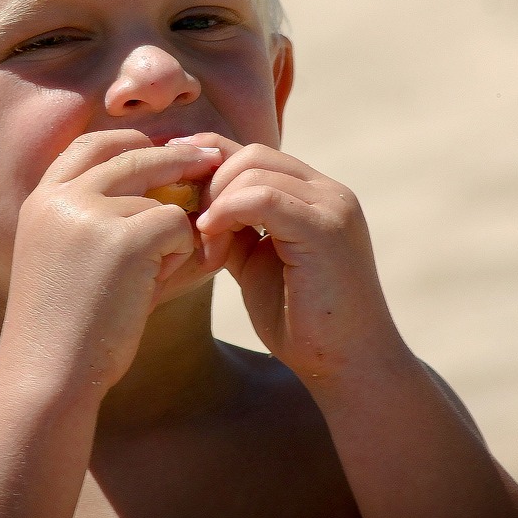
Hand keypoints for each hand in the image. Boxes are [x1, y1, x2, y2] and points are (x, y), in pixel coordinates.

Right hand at [1, 129, 223, 392]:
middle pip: (132, 157)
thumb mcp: (75, 260)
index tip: (165, 148)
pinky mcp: (124, 238)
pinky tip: (154, 287)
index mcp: (41, 200)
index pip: (91, 145)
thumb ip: (109, 220)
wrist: (47, 375)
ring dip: (173, 234)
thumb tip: (172, 187)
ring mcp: (90, 214)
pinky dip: (180, 254)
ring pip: (162, 199)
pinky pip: (177, 226)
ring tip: (150, 279)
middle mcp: (61, 198)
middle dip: (178, 157)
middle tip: (213, 158)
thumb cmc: (68, 329)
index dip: (132, 142)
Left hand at [180, 134, 401, 379]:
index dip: (209, 160)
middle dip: (209, 184)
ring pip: (254, 169)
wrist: (345, 365)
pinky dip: (227, 213)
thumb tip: (195, 204)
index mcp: (314, 195)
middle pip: (251, 154)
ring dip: (216, 203)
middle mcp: (328, 191)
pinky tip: (213, 245)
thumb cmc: (300, 321)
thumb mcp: (256, 262)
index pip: (254, 153)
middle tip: (193, 229)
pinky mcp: (326, 229)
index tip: (172, 181)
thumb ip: (234, 227)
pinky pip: (263, 197)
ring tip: (207, 247)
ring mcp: (332, 206)